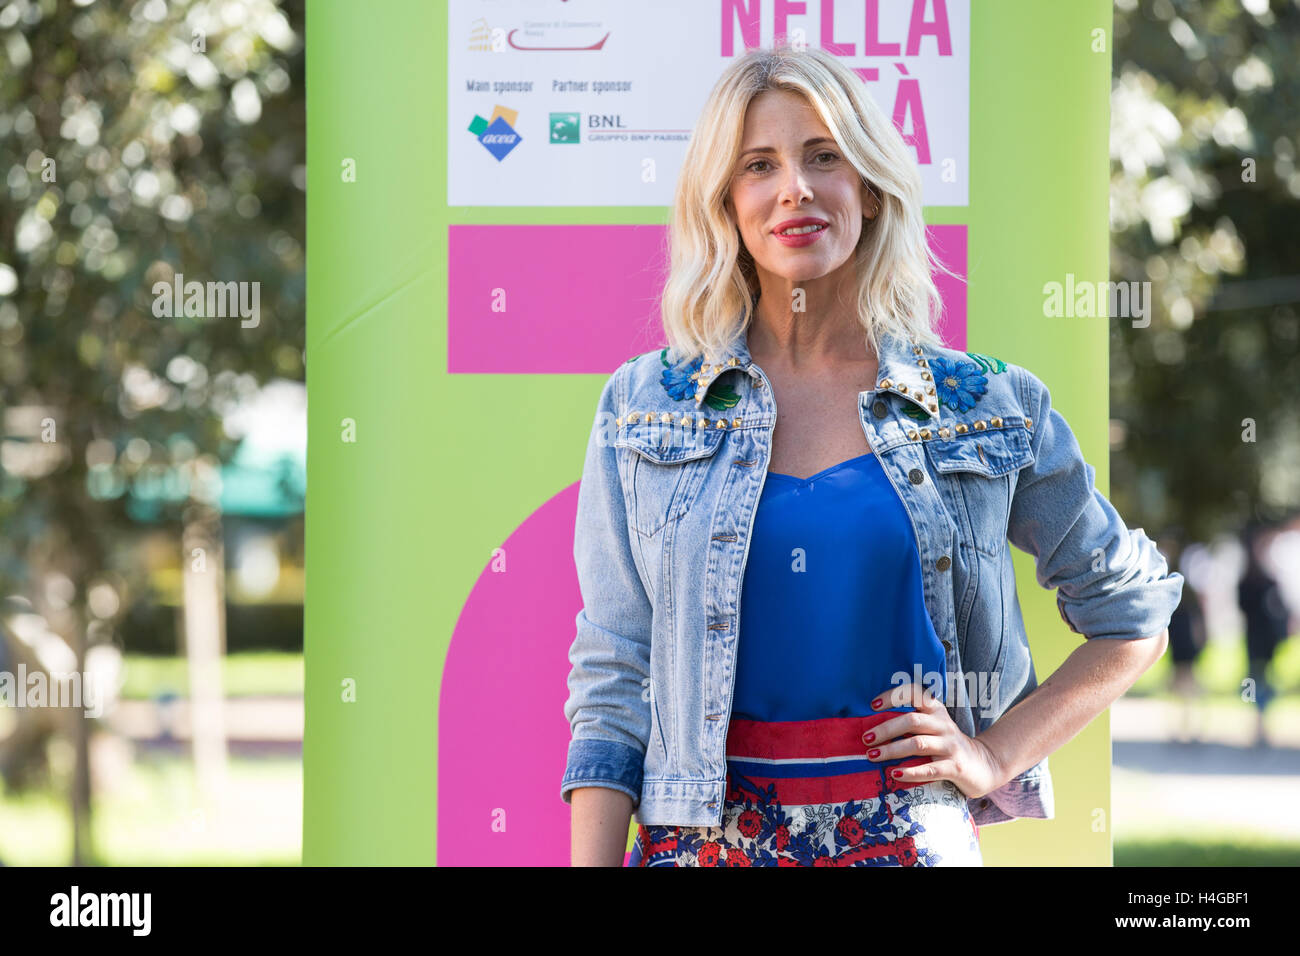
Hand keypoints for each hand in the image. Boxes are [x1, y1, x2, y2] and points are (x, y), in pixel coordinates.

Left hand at [862, 682, 1005, 799]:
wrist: (983, 765)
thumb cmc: (947, 745)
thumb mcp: (933, 726)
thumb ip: (911, 721)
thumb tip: (872, 726)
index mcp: (936, 710)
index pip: (915, 693)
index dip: (893, 696)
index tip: (872, 705)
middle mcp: (943, 724)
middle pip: (912, 721)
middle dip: (886, 729)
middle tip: (866, 738)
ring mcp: (950, 746)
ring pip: (918, 744)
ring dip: (892, 750)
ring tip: (872, 756)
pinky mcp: (955, 767)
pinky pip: (930, 769)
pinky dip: (910, 772)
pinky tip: (895, 774)